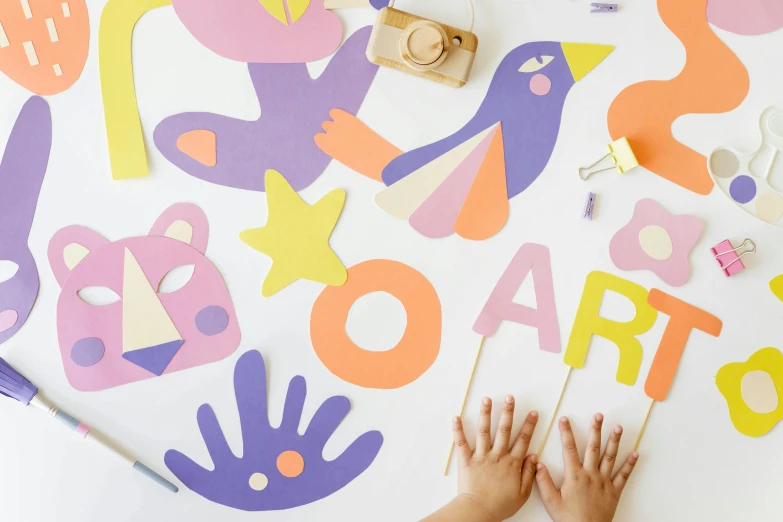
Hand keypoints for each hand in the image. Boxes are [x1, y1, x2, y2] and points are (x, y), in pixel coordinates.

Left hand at [451, 396, 539, 521]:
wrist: (478, 511)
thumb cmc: (500, 505)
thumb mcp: (522, 493)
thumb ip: (529, 474)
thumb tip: (534, 456)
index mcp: (511, 463)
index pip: (523, 440)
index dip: (529, 426)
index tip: (533, 413)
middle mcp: (497, 456)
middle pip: (504, 430)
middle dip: (508, 412)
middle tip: (510, 398)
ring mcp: (481, 456)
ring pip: (484, 431)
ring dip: (485, 414)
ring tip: (487, 399)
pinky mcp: (466, 460)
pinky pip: (461, 442)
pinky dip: (458, 429)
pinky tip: (456, 417)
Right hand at [535, 414, 638, 521]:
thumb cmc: (569, 519)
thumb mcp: (551, 500)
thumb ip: (543, 481)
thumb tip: (537, 463)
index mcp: (574, 475)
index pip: (569, 448)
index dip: (566, 432)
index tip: (564, 419)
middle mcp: (590, 475)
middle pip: (593, 447)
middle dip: (595, 430)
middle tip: (598, 416)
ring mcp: (604, 482)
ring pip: (610, 457)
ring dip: (614, 441)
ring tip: (618, 427)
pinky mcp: (614, 491)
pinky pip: (623, 476)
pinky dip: (629, 465)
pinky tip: (634, 454)